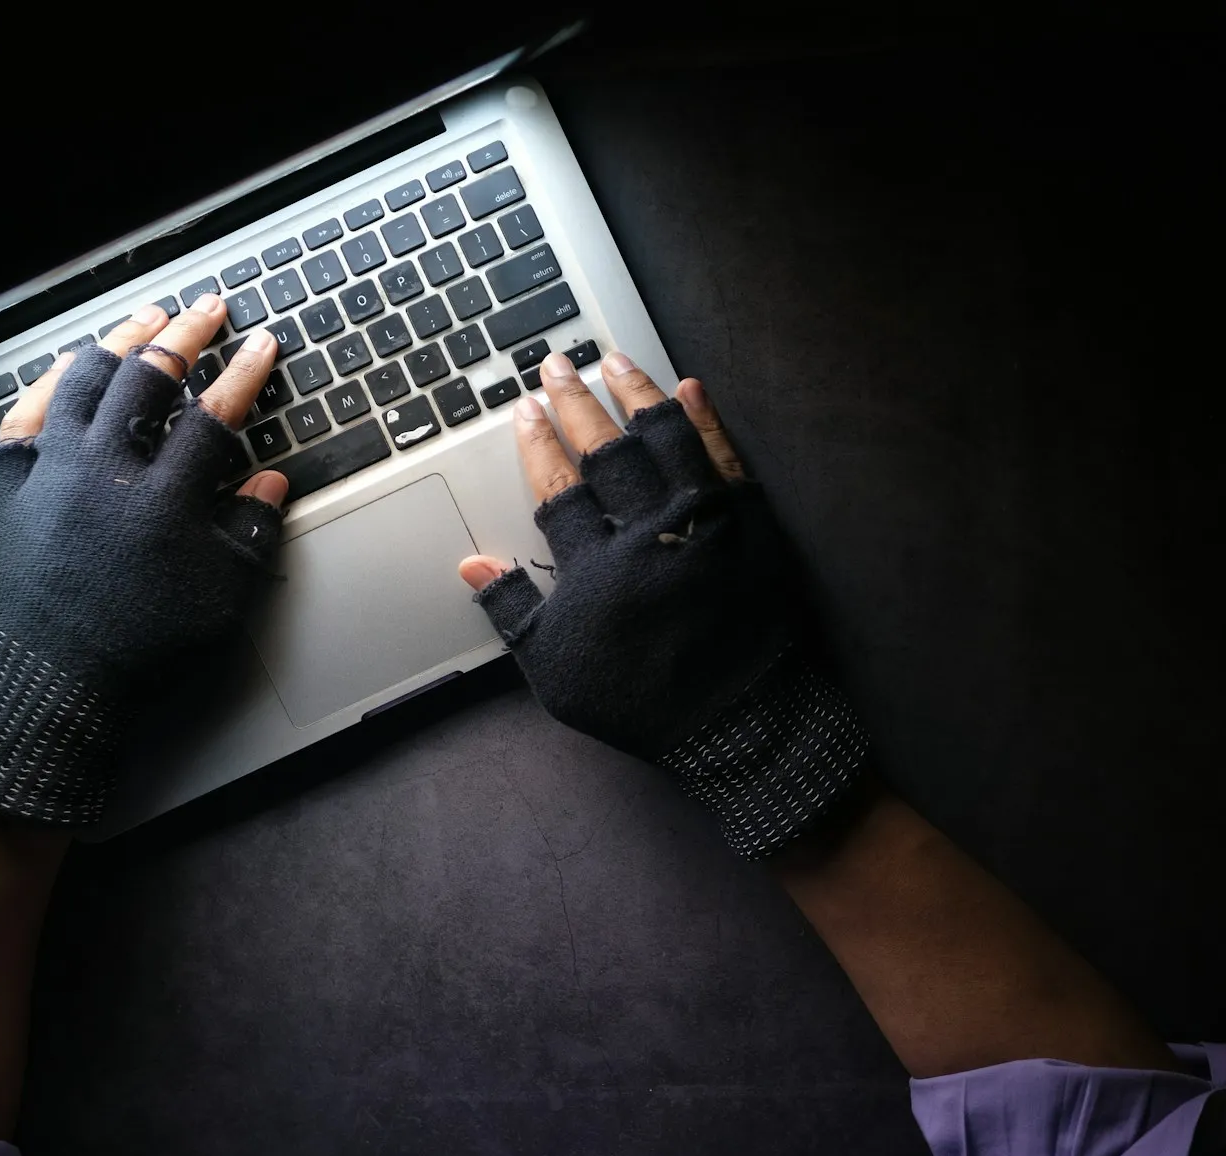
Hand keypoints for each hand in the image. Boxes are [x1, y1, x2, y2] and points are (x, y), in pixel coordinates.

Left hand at [0, 294, 288, 824]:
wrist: (48, 686)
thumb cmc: (140, 650)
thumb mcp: (220, 601)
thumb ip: (250, 534)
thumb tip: (270, 482)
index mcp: (164, 498)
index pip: (215, 415)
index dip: (245, 374)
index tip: (264, 345)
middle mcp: (105, 469)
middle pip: (149, 377)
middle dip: (187, 336)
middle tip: (209, 309)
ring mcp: (52, 469)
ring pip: (86, 378)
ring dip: (122, 341)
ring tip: (147, 319)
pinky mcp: (11, 482)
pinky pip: (30, 410)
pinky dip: (55, 379)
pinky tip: (73, 364)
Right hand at [457, 350, 869, 857]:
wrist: (740, 725)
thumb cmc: (642, 703)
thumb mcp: (557, 671)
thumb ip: (514, 611)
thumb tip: (471, 566)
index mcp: (596, 566)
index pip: (557, 485)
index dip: (537, 442)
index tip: (524, 409)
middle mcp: (650, 531)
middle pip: (606, 449)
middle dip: (576, 402)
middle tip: (557, 365)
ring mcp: (706, 522)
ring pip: (666, 438)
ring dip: (637, 393)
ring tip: (615, 360)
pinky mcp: (754, 525)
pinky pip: (727, 456)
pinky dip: (707, 419)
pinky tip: (690, 388)